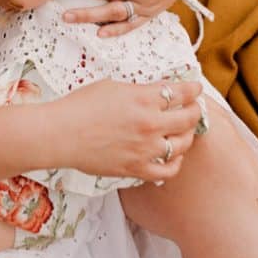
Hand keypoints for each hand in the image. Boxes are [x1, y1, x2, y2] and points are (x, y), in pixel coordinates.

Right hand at [54, 78, 202, 182]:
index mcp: (144, 99)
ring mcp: (145, 149)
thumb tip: (156, 94)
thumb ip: (139, 91)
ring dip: (187, 136)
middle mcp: (150, 124)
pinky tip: (172, 155)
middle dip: (195, 111)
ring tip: (183, 131)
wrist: (61, 134)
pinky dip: (175, 162)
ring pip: (183, 144)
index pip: (181, 92)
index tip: (196, 88)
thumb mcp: (113, 87)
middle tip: (193, 108)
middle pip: (189, 118)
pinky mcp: (137, 168)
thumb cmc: (80, 106)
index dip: (193, 89)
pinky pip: (168, 170)